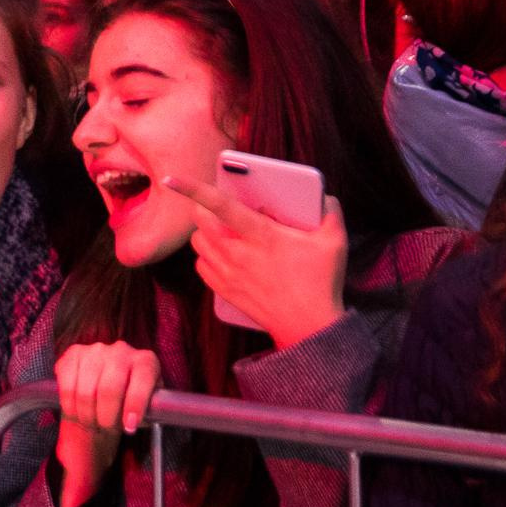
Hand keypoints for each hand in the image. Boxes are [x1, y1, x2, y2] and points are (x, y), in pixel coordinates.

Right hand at [52, 340, 160, 506]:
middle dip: (105, 416)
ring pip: (86, 387)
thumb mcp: (134, 426)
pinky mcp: (73, 353)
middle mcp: (123, 350)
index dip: (135, 403)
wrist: (101, 401)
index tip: (128, 428)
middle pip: (112, 385)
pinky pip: (65, 381)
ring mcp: (97, 349)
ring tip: (91, 422)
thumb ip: (136, 440)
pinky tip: (76, 410)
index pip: (144, 377)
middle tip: (104, 429)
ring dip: (85, 413)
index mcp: (147, 362)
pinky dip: (69, 402)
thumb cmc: (121, 415)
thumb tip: (104, 486)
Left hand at [162, 175, 347, 349]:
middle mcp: (238, 253)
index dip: (194, 189)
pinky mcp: (225, 290)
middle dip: (203, 207)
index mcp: (262, 236)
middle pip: (201, 221)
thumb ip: (330, 211)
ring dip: (204, 231)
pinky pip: (202, 266)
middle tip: (216, 204)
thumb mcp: (334, 242)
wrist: (309, 327)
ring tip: (221, 228)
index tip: (171, 179)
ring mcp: (229, 274)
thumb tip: (324, 197)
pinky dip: (207, 255)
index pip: (221, 205)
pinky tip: (222, 253)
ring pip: (198, 243)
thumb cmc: (321, 282)